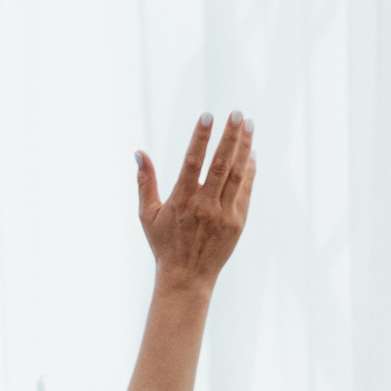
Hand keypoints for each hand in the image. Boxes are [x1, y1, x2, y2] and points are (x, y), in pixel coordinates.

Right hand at [138, 114, 255, 288]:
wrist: (187, 278)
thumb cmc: (164, 245)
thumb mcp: (148, 215)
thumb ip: (145, 182)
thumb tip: (138, 152)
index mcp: (181, 201)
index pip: (193, 162)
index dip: (201, 137)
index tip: (208, 116)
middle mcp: (205, 206)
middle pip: (221, 164)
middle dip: (230, 136)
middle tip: (237, 113)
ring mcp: (224, 215)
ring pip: (237, 175)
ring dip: (244, 147)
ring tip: (248, 124)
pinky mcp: (237, 223)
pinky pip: (245, 191)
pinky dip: (249, 171)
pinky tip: (251, 153)